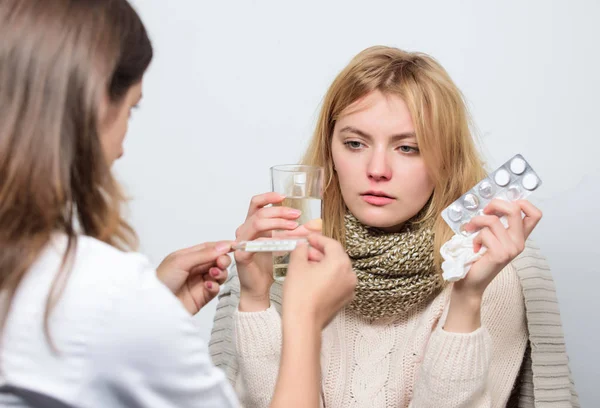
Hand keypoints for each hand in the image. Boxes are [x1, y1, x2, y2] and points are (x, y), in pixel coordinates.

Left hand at [156, 241, 232, 314]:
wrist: (155, 306)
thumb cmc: (161, 281)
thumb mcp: (181, 261)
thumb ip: (203, 254)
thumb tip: (223, 246)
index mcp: (189, 257)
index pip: (210, 248)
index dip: (222, 246)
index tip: (234, 245)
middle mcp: (195, 269)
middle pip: (217, 260)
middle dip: (222, 260)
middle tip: (221, 263)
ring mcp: (200, 282)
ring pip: (220, 274)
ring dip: (220, 273)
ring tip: (213, 274)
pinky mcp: (203, 296)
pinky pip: (216, 288)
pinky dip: (215, 286)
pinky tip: (208, 286)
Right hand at [235, 192, 321, 310]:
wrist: (259, 288)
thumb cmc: (269, 266)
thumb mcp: (285, 244)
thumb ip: (295, 233)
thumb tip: (314, 224)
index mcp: (253, 224)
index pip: (257, 203)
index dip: (269, 197)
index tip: (285, 197)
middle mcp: (245, 230)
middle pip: (260, 211)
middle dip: (280, 211)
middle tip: (297, 215)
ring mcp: (242, 242)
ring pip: (257, 222)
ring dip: (277, 222)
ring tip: (294, 227)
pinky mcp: (242, 254)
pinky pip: (254, 242)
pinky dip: (270, 239)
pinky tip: (282, 242)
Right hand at [283, 234, 356, 328]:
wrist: (303, 324)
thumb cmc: (300, 295)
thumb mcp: (296, 266)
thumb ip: (301, 250)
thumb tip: (303, 246)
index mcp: (340, 263)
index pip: (331, 244)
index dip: (318, 239)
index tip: (308, 238)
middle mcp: (350, 275)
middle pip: (336, 256)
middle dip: (320, 252)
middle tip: (305, 252)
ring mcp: (349, 289)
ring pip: (337, 269)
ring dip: (324, 265)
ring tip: (307, 266)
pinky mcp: (345, 299)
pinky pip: (338, 282)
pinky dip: (328, 277)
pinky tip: (313, 279)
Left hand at [456, 199, 542, 298]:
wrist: (471, 282)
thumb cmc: (478, 258)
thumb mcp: (491, 237)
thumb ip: (496, 223)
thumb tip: (490, 204)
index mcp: (519, 236)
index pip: (535, 214)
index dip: (523, 202)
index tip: (503, 205)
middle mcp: (519, 242)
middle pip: (515, 209)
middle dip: (495, 204)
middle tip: (484, 211)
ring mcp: (512, 249)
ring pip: (493, 220)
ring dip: (477, 222)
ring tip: (471, 230)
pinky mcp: (500, 254)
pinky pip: (484, 233)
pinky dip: (474, 237)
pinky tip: (475, 247)